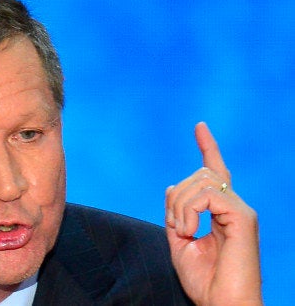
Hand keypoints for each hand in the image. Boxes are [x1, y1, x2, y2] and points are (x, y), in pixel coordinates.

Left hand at [165, 122, 261, 304]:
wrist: (223, 304)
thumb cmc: (205, 281)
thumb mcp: (180, 242)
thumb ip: (175, 215)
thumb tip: (171, 187)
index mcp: (221, 212)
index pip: (215, 172)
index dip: (207, 147)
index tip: (199, 126)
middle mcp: (234, 207)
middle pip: (198, 174)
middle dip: (176, 196)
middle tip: (176, 227)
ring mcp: (240, 211)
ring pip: (199, 181)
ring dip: (179, 206)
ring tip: (183, 232)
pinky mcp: (243, 217)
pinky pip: (206, 195)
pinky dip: (189, 211)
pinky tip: (190, 230)